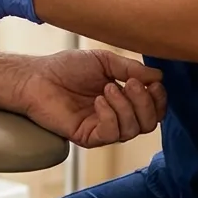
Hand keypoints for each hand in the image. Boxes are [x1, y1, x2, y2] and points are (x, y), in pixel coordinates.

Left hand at [15, 49, 167, 148]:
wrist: (38, 77)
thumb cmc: (67, 68)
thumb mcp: (104, 61)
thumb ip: (130, 69)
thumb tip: (158, 77)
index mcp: (123, 99)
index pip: (153, 109)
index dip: (159, 98)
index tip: (153, 83)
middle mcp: (116, 116)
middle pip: (149, 123)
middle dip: (145, 103)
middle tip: (131, 84)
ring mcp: (103, 128)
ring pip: (133, 129)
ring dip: (126, 106)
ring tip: (109, 88)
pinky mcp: (88, 137)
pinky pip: (112, 134)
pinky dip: (111, 116)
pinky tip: (99, 101)